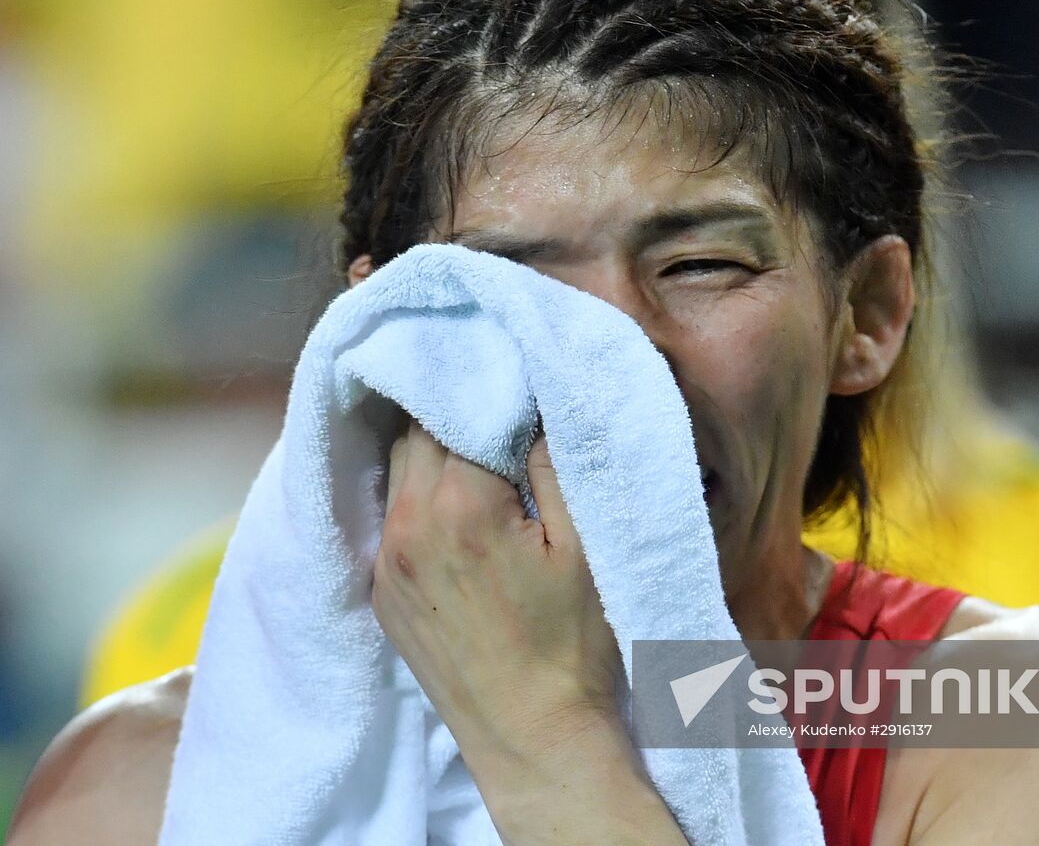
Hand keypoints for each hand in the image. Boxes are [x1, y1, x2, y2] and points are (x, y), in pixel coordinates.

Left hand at [371, 421, 623, 757]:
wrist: (533, 735)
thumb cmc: (572, 644)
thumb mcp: (584, 546)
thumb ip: (554, 464)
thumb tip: (533, 405)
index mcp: (461, 506)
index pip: (455, 409)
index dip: (486, 388)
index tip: (512, 374)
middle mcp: (409, 526)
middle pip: (416, 430)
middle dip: (453, 409)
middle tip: (496, 405)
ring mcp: (387, 563)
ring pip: (397, 470)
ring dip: (431, 448)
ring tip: (476, 449)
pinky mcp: (383, 594)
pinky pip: (391, 517)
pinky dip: (418, 495)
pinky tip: (456, 505)